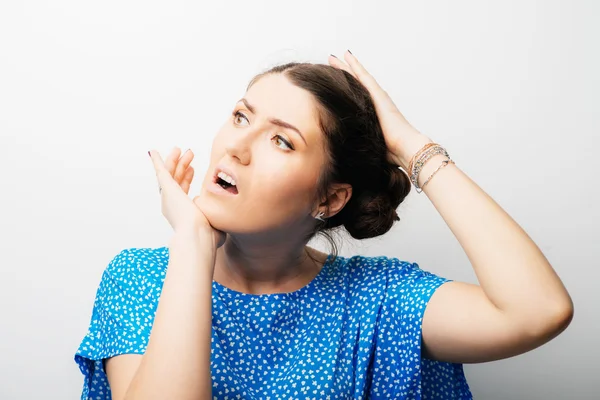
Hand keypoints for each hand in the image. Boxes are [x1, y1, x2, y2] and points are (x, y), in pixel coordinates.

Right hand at [149, 147, 225, 247]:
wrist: (198, 236)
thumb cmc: (207, 236)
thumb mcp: (214, 223)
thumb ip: (214, 217)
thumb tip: (219, 217)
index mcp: (182, 212)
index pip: (182, 190)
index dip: (187, 178)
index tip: (193, 169)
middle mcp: (172, 205)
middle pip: (175, 180)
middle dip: (182, 166)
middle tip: (189, 154)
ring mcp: (169, 197)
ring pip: (169, 174)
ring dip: (175, 161)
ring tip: (181, 149)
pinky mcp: (167, 190)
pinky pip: (160, 172)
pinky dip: (157, 162)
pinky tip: (154, 152)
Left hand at [328, 50, 433, 170]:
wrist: (405, 150)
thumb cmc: (389, 152)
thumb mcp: (366, 143)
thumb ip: (355, 140)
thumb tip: (338, 147)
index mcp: (370, 114)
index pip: (353, 97)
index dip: (342, 88)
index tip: (330, 81)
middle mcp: (374, 103)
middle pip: (354, 84)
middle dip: (342, 73)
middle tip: (330, 61)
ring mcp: (377, 97)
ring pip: (357, 77)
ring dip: (346, 66)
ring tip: (333, 56)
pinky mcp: (379, 96)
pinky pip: (364, 77)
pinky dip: (356, 66)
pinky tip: (347, 56)